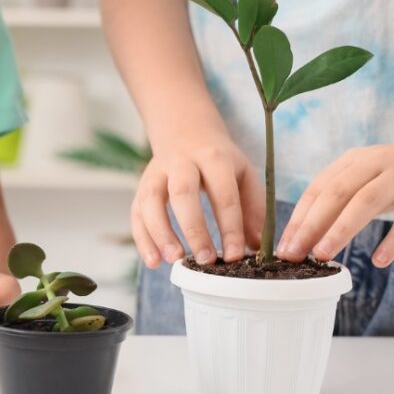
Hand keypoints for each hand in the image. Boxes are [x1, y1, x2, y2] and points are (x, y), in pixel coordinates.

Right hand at [133, 134, 264, 267]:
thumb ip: (253, 210)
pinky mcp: (142, 186)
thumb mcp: (243, 175)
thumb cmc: (220, 162)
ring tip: (174, 259)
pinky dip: (142, 238)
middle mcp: (182, 163)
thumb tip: (257, 247)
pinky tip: (153, 261)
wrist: (186, 132)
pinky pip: (136, 212)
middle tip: (205, 260)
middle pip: (183, 192)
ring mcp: (157, 173)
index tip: (234, 256)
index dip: (230, 227)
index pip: (223, 194)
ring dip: (161, 233)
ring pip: (151, 200)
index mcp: (214, 158)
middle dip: (194, 228)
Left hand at [278, 137, 393, 266]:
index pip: (317, 189)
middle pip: (335, 193)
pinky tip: (380, 261)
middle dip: (310, 225)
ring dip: (341, 229)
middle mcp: (373, 163)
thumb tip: (306, 240)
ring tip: (323, 256)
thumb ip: (340, 203)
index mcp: (352, 161)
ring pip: (366, 201)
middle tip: (294, 254)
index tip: (283, 248)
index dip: (298, 219)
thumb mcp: (366, 180)